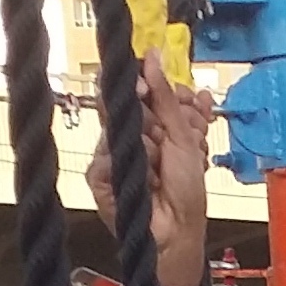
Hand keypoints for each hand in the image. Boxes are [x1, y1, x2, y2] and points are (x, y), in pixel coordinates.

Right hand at [86, 50, 215, 273]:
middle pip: (120, 105)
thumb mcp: (183, 136)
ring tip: (159, 169)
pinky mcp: (99, 177)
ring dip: (145, 149)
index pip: (134, 90)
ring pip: (116, 130)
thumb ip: (165, 97)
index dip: (141, 84)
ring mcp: (110, 155)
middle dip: (147, 119)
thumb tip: (152, 56)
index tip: (147, 85)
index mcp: (147, 122)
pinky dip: (131, 169)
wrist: (179, 229)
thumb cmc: (186, 189)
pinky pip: (106, 158)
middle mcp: (126, 135)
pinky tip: (145, 182)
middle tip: (159, 134)